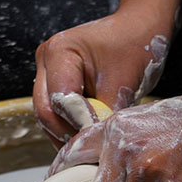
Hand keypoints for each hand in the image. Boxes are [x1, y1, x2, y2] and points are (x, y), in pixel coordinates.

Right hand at [33, 7, 172, 146]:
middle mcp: (45, 61)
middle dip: (68, 134)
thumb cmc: (133, 47)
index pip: (60, 101)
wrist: (136, 31)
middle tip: (93, 149)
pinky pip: (55, 114)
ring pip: (47, 117)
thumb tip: (98, 146)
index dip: (79, 124)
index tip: (100, 139)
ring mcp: (46, 72)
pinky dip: (69, 128)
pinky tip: (87, 137)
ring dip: (67, 134)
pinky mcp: (53, 84)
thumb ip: (105, 116)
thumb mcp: (123, 84)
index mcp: (59, 51)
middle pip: (45, 112)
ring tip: (91, 146)